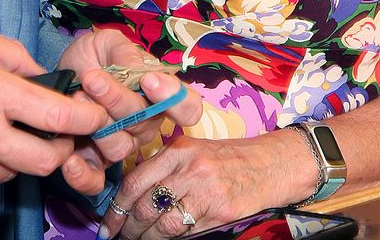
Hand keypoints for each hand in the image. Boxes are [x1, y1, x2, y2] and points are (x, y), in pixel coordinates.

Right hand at [0, 22, 110, 192]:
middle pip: (45, 161)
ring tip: (3, 128)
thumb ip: (15, 57)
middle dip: (62, 148)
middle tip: (58, 131)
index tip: (96, 115)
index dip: (87, 119)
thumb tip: (42, 76)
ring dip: (18, 155)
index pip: (58, 119)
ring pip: (11, 172)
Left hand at [53, 30, 203, 196]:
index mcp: (158, 95)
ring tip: (75, 99)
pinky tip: (70, 159)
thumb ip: (126, 53)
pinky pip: (96, 181)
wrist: (56, 75)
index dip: (176, 100)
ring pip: (121, 148)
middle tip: (91, 78)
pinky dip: (83, 174)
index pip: (187, 107)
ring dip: (97, 126)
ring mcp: (121, 145)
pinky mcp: (94, 165)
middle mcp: (145, 124)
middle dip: (117, 100)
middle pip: (145, 123)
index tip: (149, 81)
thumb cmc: (89, 58)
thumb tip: (145, 73)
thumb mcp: (106, 43)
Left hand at [104, 128, 313, 239]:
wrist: (271, 164)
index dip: (116, 208)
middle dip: (128, 228)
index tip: (108, 225)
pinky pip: (185, 233)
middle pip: (144, 205)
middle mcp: (190, 168)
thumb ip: (165, 167)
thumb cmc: (229, 158)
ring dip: (146, 238)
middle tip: (122, 237)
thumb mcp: (195, 150)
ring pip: (162, 224)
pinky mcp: (219, 212)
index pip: (135, 181)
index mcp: (179, 150)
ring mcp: (206, 191)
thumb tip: (131, 197)